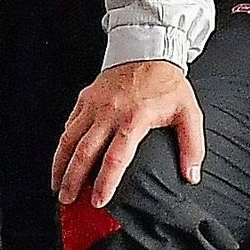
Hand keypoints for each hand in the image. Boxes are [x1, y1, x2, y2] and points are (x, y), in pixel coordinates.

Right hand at [51, 58, 199, 210]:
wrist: (149, 49)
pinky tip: (61, 157)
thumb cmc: (167, 82)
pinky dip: (63, 144)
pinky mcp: (85, 98)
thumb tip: (192, 175)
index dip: (105, 182)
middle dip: (72, 180)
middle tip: (67, 200)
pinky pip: (69, 124)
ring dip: (60, 165)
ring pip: (69, 139)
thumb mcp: (188, 113)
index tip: (98, 200)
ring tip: (57, 184)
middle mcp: (109, 113)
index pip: (115, 157)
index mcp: (134, 119)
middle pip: (84, 152)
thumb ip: (192, 146)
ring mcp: (94, 105)